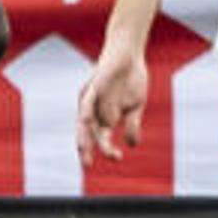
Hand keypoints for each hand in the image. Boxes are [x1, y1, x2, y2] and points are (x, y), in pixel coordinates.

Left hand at [80, 40, 151, 161]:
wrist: (130, 53)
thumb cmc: (131, 79)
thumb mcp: (135, 106)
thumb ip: (133, 125)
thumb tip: (132, 145)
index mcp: (103, 116)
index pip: (100, 138)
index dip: (106, 150)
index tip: (118, 157)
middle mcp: (93, 109)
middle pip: (88, 133)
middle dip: (86, 150)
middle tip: (87, 164)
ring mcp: (91, 98)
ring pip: (84, 121)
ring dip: (83, 136)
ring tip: (82, 150)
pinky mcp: (92, 86)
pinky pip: (86, 101)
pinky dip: (86, 112)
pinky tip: (85, 120)